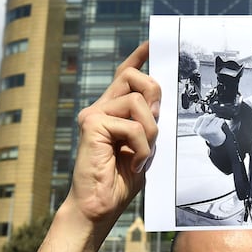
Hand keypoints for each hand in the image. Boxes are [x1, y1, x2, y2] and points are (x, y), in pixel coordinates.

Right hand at [67, 41, 160, 234]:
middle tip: (155, 124)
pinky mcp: (92, 126)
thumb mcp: (143, 147)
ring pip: (138, 102)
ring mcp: (94, 115)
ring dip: (150, 132)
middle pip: (133, 77)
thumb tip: (159, 103)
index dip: (138, 58)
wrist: (99, 207)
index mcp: (113, 113)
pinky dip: (141, 147)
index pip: (124, 77)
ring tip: (142, 155)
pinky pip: (131, 125)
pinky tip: (133, 162)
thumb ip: (148, 123)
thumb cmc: (119, 181)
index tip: (152, 44)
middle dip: (154, 94)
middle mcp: (101, 109)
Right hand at [194, 113, 226, 145]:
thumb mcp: (203, 128)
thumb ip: (203, 120)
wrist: (217, 142)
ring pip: (214, 118)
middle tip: (214, 119)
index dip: (206, 116)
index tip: (209, 119)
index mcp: (196, 129)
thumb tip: (206, 114)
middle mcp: (201, 131)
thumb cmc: (210, 133)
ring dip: (217, 120)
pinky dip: (222, 121)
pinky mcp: (215, 131)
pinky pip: (220, 120)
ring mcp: (208, 131)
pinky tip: (220, 125)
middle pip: (207, 117)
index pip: (200, 118)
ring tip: (216, 125)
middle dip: (212, 116)